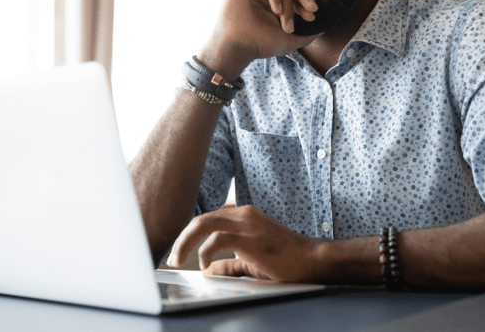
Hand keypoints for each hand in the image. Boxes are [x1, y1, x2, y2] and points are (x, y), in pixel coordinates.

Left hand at [167, 205, 324, 282]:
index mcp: (244, 215)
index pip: (208, 219)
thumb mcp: (252, 260)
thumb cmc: (287, 260)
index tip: (179, 251)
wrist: (312, 260)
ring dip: (185, 243)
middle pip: (200, 219)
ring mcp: (246, 223)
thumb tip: (210, 270)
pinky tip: (205, 264)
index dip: (189, 235)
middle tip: (172, 257)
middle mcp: (243, 214)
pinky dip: (204, 251)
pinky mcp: (249, 237)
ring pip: (203, 224)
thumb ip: (230, 264)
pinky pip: (216, 239)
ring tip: (178, 259)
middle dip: (181, 238)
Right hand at [198, 0, 320, 79]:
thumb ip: (306, 35)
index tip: (312, 16)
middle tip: (311, 9)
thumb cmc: (259, 45)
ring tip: (285, 23)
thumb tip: (322, 29)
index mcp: (272, 3)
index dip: (305, 2)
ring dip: (288, 5)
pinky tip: (276, 10)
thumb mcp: (289, 41)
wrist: (238, 48)